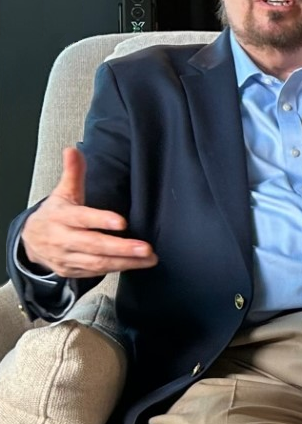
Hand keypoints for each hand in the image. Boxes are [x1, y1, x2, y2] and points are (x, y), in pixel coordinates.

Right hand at [20, 147, 156, 277]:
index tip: (121, 221)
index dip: (100, 220)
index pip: (81, 218)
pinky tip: (136, 264)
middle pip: (93, 245)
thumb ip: (73, 173)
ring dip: (125, 262)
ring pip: (97, 263)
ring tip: (149, 258)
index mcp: (61, 217)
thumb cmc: (55, 214)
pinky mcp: (73, 271)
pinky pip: (97, 273)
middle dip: (121, 248)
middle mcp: (63, 239)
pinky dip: (117, 269)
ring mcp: (67, 257)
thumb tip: (73, 150)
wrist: (31, 241)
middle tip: (146, 247)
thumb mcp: (63, 192)